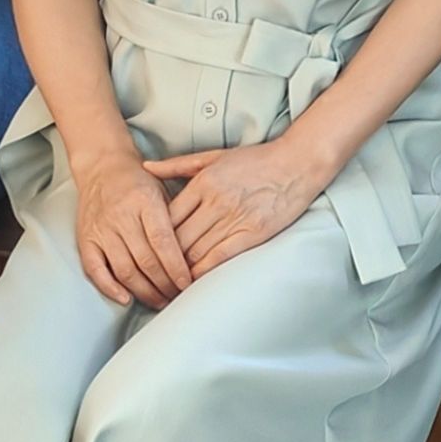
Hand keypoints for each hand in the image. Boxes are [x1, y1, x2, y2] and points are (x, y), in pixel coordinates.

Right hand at [71, 136, 192, 308]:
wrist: (102, 168)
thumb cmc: (138, 181)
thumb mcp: (162, 190)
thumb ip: (175, 218)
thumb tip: (193, 254)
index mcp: (144, 201)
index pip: (163, 241)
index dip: (176, 266)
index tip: (188, 283)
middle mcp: (121, 217)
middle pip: (145, 260)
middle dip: (164, 284)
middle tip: (179, 296)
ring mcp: (101, 230)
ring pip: (124, 270)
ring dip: (144, 291)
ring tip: (160, 301)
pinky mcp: (85, 240)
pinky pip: (95, 270)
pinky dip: (110, 288)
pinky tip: (126, 298)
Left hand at [147, 135, 336, 280]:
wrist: (297, 163)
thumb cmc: (255, 160)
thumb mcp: (213, 156)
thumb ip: (177, 164)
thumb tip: (145, 167)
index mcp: (203, 183)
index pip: (166, 218)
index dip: (152, 238)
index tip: (143, 251)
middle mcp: (215, 202)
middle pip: (177, 239)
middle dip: (162, 260)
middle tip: (150, 276)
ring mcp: (234, 218)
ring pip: (195, 252)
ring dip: (179, 271)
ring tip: (167, 284)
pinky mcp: (252, 233)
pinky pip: (219, 257)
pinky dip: (202, 272)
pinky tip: (193, 281)